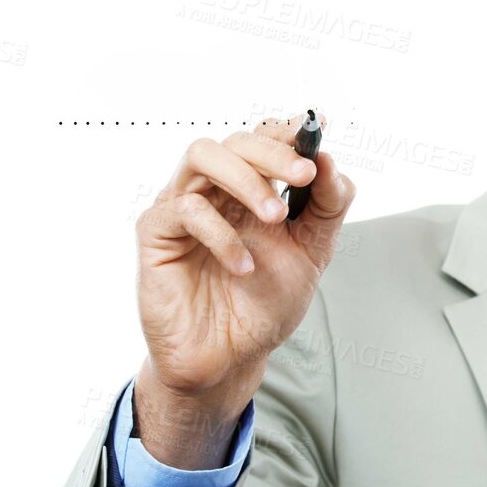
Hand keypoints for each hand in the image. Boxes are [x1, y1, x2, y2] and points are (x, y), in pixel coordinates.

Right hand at [133, 112, 354, 455]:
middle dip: (273, 152)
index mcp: (250, 189)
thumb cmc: (263, 306)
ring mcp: (182, 206)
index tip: (316, 126)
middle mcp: (215, 190)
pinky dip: (220, 233)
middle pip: (235, 140)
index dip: (288, 129)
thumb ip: (327, 207)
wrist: (230, 360)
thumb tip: (331, 162)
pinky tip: (243, 266)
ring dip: (246, 178)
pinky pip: (185, 209)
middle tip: (304, 174)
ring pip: (203, 156)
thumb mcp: (312, 253)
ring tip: (274, 216)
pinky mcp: (156, 232)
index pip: (264, 140)